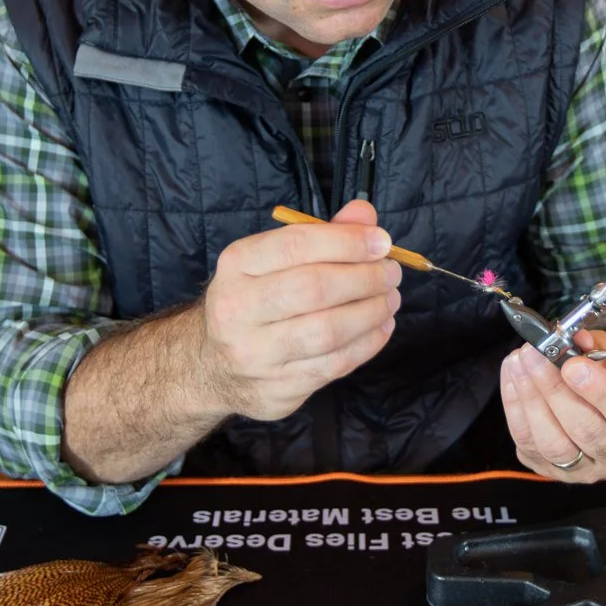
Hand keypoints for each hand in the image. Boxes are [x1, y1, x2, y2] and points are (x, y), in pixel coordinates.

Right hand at [194, 200, 400, 421]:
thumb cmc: (256, 300)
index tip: (382, 242)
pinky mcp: (276, 390)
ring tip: (390, 299)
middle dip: (365, 278)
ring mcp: (255, 355)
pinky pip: (333, 365)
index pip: (296, 245)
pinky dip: (367, 344)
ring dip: (371, 312)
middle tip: (391, 273)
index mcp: (237, 265)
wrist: (214, 366)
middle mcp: (237, 309)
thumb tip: (366, 216)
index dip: (347, 241)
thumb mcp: (273, 259)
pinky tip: (380, 327)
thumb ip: (321, 234)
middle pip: (314, 288)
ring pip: (327, 331)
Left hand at [501, 329, 605, 481]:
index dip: (599, 390)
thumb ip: (597, 348)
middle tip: (533, 355)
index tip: (572, 365)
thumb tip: (572, 339)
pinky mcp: (556, 474)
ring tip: (518, 364)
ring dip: (531, 401)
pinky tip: (512, 381)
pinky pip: (529, 447)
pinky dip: (516, 411)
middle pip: (587, 431)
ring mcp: (589, 471)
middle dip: (554, 389)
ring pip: (555, 445)